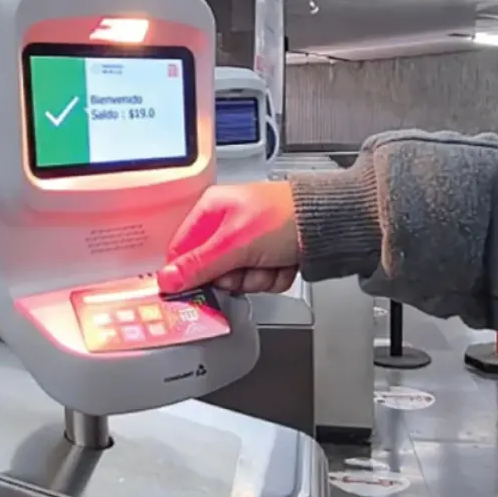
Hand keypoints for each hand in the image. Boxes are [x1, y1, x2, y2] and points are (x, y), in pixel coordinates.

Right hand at [158, 181, 299, 294]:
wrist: (330, 223)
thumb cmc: (286, 217)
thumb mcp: (235, 243)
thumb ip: (199, 264)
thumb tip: (167, 279)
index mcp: (211, 209)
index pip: (182, 250)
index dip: (189, 272)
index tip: (199, 287)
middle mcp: (227, 224)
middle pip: (212, 271)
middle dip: (235, 276)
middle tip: (248, 265)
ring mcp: (249, 241)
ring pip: (239, 280)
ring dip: (257, 278)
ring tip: (272, 260)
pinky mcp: (268, 255)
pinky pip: (260, 280)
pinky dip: (274, 277)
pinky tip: (284, 262)